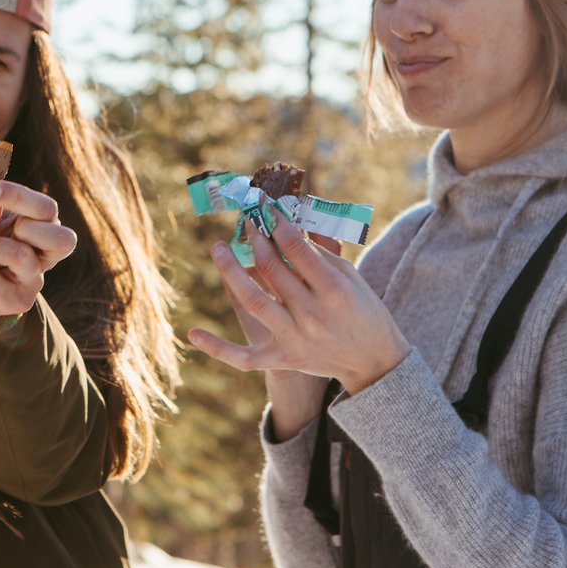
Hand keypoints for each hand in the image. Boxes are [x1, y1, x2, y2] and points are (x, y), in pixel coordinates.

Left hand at [0, 180, 76, 319]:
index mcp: (38, 226)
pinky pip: (3, 289)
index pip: (46, 209)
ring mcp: (32, 279)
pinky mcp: (17, 302)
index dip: (20, 197)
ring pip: (26, 259)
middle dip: (29, 228)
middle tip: (6, 227)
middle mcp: (42, 253)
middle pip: (64, 240)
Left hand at [188, 216, 409, 396]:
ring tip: (218, 247)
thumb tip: (289, 222)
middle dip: (256, 240)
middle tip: (247, 223)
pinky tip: (193, 333)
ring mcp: (295, 338)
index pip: (296, 248)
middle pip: (272, 269)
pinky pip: (244, 358)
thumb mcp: (349, 276)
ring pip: (254, 301)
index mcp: (333, 290)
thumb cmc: (361, 309)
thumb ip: (319, 251)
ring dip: (231, 272)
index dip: (276, 223)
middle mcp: (312, 314)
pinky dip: (218, 348)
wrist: (373, 360)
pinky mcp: (282, 359)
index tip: (265, 207)